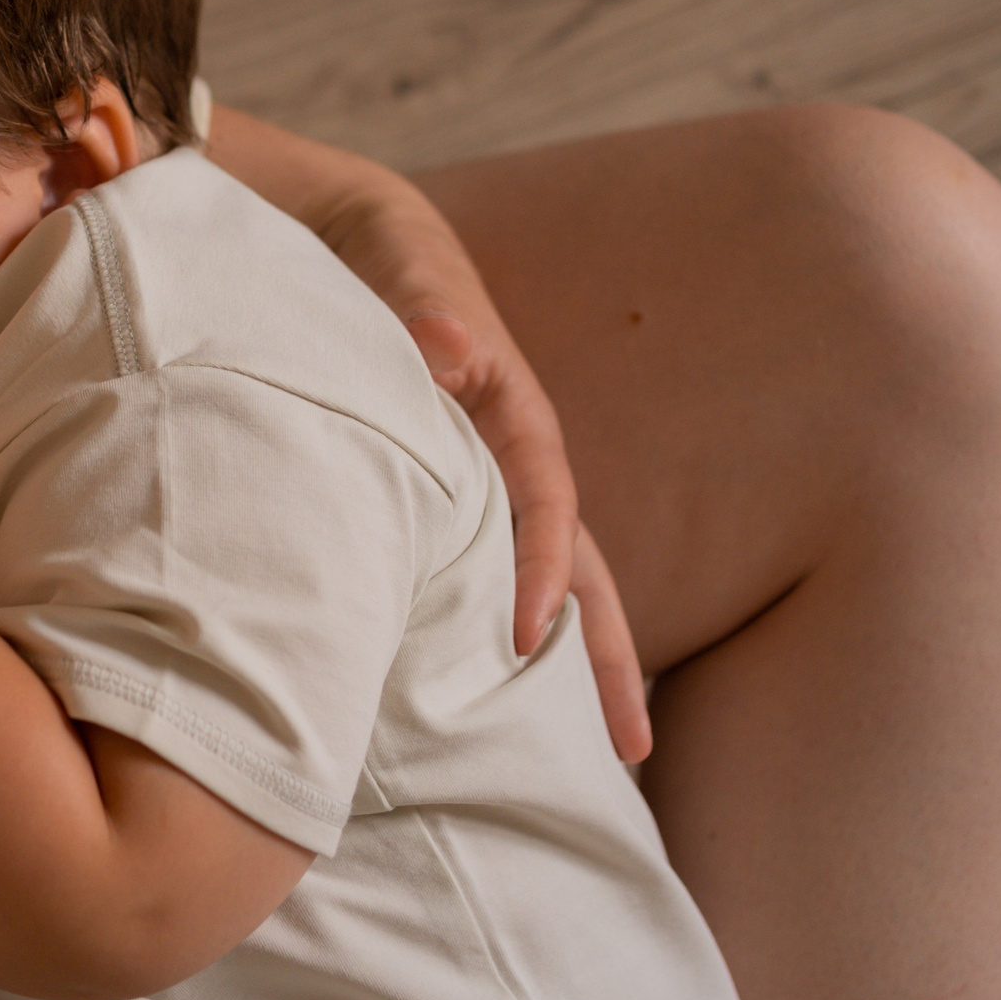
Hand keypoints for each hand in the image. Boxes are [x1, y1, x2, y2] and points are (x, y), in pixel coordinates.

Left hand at [334, 202, 652, 763]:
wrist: (366, 245)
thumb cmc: (389, 265)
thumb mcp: (404, 279)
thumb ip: (424, 311)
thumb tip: (447, 346)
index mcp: (514, 421)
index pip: (544, 509)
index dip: (542, 573)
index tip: (529, 639)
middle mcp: (516, 464)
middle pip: (580, 573)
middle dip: (606, 659)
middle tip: (634, 752)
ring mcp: (490, 487)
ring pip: (546, 586)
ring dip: (569, 662)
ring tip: (595, 754)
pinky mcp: (455, 498)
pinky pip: (489, 575)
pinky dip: (505, 631)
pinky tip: (495, 697)